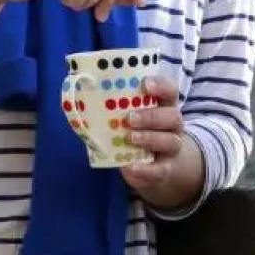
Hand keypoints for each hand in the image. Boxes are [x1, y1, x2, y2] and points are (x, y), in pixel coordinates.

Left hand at [119, 74, 204, 209]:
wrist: (160, 164)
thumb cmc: (140, 132)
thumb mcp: (132, 117)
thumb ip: (116, 109)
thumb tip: (82, 101)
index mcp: (164, 106)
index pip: (170, 90)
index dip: (161, 85)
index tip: (145, 84)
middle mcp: (172, 126)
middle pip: (172, 116)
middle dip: (151, 116)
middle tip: (129, 118)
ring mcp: (172, 148)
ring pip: (171, 141)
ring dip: (150, 138)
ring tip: (129, 138)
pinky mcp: (166, 169)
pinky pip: (160, 170)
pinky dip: (145, 170)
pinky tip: (130, 167)